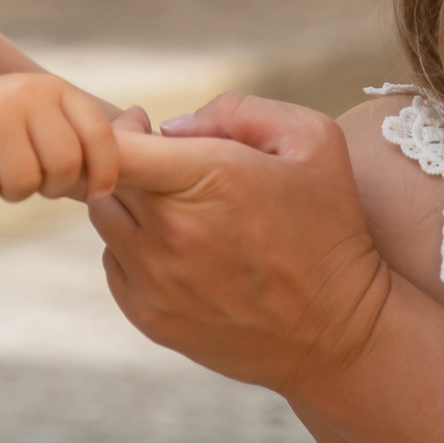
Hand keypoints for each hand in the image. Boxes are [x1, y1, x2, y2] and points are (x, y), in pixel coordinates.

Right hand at [0, 72, 121, 200]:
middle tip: (30, 175)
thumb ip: (85, 133)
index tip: (99, 191)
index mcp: (53, 88)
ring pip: (24, 184)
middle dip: (51, 185)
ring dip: (12, 189)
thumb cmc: (0, 124)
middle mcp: (23, 94)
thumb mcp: (44, 114)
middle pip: (63, 167)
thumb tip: (143, 126)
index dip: (105, 171)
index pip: (97, 136)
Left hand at [86, 91, 395, 398]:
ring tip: (173, 203)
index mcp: (211, 179)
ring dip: (128, 201)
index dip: (121, 125)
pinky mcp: (149, 317)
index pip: (118, 144)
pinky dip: (132, 247)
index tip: (145, 122)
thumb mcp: (313, 140)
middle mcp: (173, 231)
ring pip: (105, 219)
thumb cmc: (330, 228)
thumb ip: (239, 110)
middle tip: (166, 161)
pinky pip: (114, 263)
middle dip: (128, 158)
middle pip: (106, 176)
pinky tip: (176, 246)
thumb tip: (175, 126)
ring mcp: (156, 280)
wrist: (338, 332)